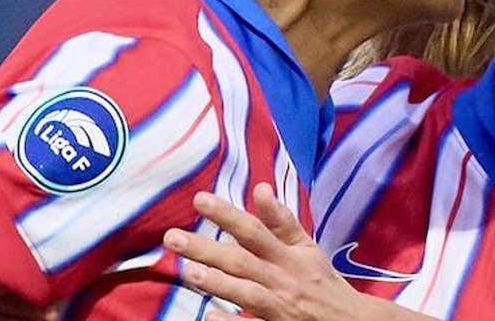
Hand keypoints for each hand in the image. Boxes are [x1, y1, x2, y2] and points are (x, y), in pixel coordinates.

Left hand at [163, 183, 365, 320]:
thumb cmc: (323, 282)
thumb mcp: (308, 248)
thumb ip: (282, 221)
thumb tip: (260, 188)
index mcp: (290, 255)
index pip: (254, 230)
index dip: (227, 214)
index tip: (198, 199)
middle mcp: (284, 279)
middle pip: (242, 260)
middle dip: (207, 248)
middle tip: (172, 237)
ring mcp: (281, 308)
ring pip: (248, 293)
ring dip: (220, 282)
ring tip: (190, 271)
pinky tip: (208, 316)